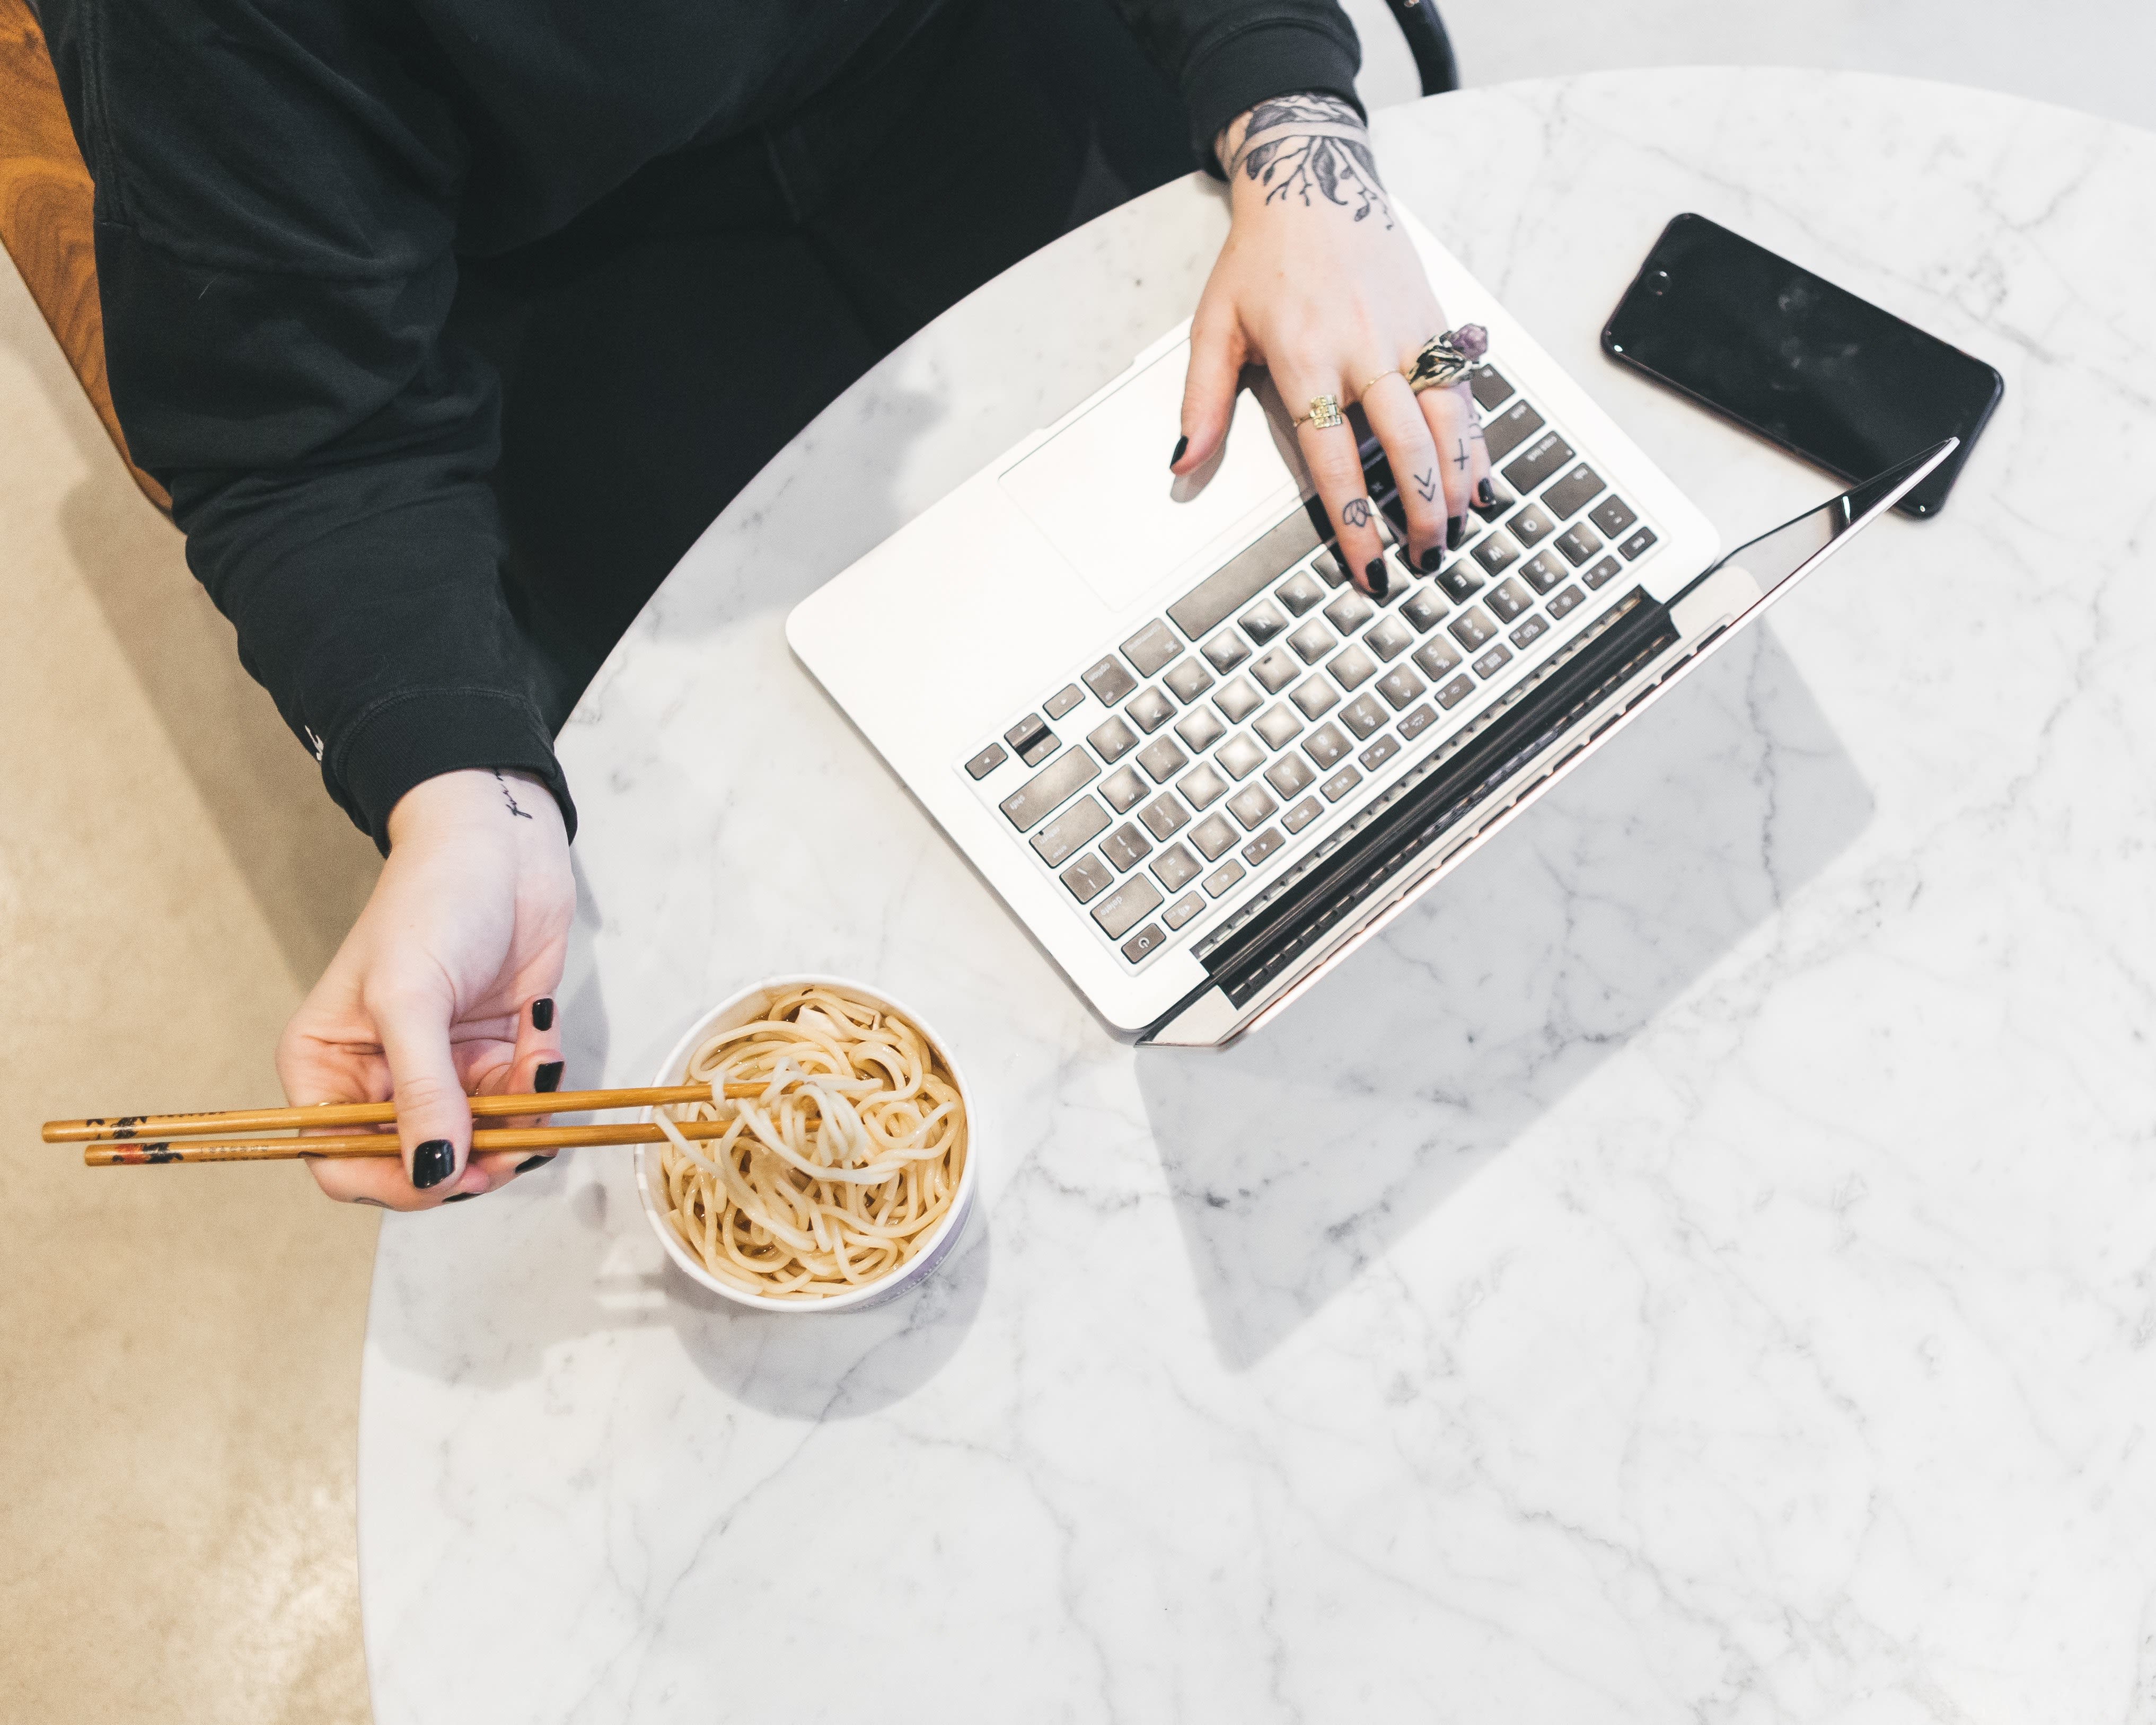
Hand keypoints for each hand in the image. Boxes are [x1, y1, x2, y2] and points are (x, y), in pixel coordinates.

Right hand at [277, 768, 574, 1208]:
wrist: (502, 844)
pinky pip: (520, 1098)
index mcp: (325, 1064)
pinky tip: (539, 1027)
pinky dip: (538, 1077)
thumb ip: (421, 1092)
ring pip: (479, 1137)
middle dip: (471, 1155)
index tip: (448, 1178)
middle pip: (418, 1160)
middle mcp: (379, 1075)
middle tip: (512, 1141)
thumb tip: (431, 1175)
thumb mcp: (411, 997)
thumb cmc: (432, 900)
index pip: (340, 1161)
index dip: (393, 1183)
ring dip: (515, 1114)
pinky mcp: (494, 1050)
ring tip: (533, 1065)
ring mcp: (441, 1066)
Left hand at [1173, 94, 1493, 597]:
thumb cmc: (1260, 259)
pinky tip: (1482, 480)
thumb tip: (1182, 464)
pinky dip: (1476, 440)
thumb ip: (1202, 401)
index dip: (1355, 520)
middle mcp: (1364, 348)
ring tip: (1458, 530)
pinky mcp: (1436, 319)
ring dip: (1457, 483)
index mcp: (1306, 359)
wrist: (1314, 179)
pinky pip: (1464, 391)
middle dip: (1419, 512)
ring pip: (1448, 420)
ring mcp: (1408, 332)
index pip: (1335, 459)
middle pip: (1405, 446)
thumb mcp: (1214, 326)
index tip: (1369, 568)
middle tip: (1424, 560)